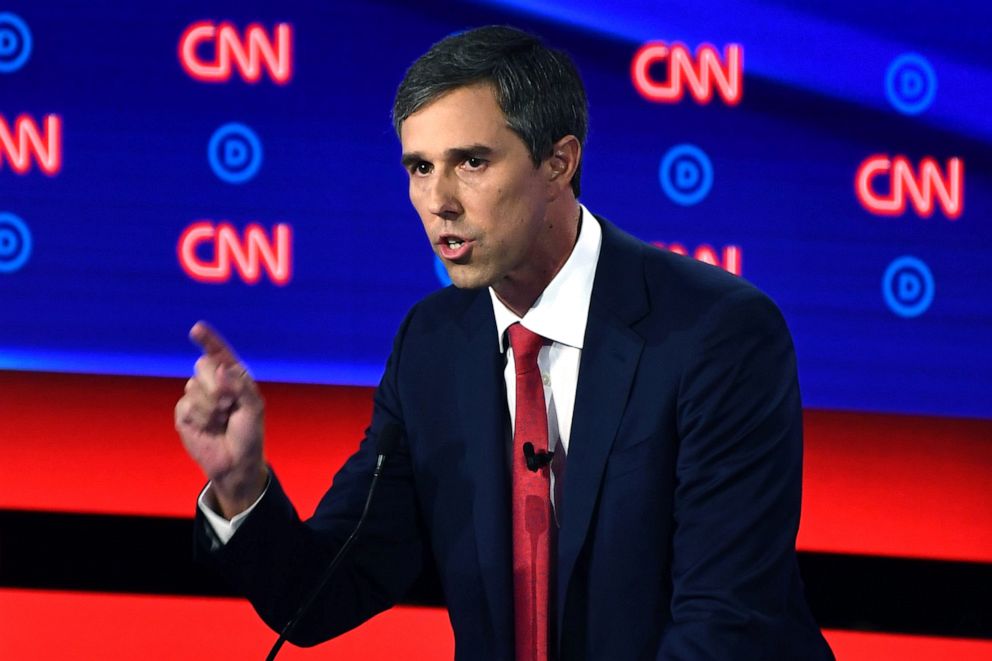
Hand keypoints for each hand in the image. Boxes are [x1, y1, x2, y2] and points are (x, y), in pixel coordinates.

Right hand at [175, 321, 267, 517]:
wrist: (235, 462)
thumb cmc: (249, 434)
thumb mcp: (254, 408)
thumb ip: (241, 386)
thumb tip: (221, 369)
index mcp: (233, 377)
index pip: (219, 354)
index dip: (208, 340)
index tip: (197, 329)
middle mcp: (214, 382)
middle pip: (204, 365)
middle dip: (218, 386)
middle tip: (229, 406)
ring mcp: (197, 396)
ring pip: (194, 386)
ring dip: (211, 407)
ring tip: (221, 420)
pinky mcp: (184, 412)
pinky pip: (187, 405)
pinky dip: (201, 418)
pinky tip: (208, 428)